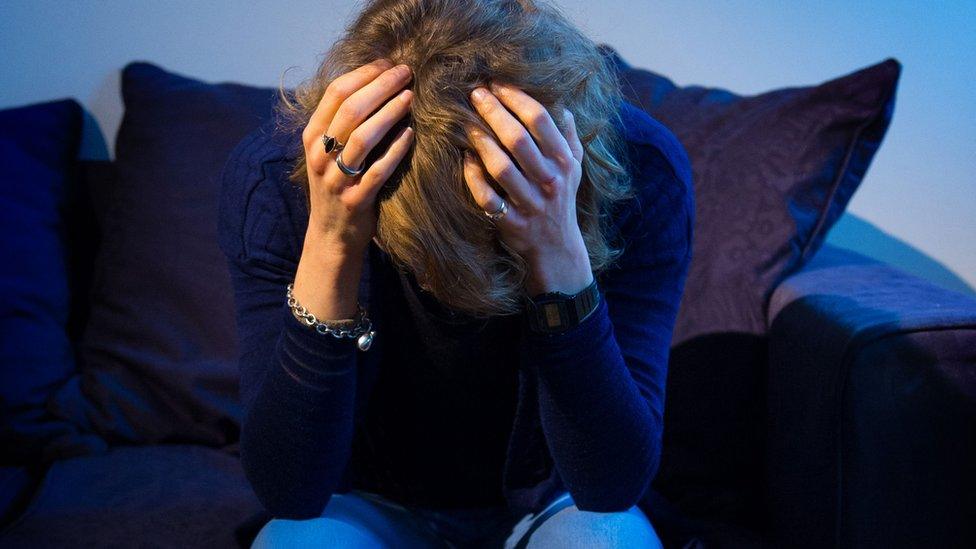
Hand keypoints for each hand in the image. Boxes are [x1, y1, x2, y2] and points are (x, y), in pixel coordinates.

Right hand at [301, 58, 415, 257]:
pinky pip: (377, 170)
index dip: (365, 74)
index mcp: (312, 136)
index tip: (389, 63)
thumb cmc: (338, 185)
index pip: (336, 93)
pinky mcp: (356, 200)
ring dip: (389, 113)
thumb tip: (376, 82)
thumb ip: (343, 122)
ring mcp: (336, 179)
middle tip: (406, 73)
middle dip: (381, 86)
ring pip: (362, 138)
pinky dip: (395, 150)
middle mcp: (320, 155)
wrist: (331, 235)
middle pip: (351, 110)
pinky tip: (411, 135)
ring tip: (410, 97)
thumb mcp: (329, 152)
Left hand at [463, 82, 593, 295]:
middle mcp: (550, 181)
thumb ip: (568, 137)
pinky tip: (465, 159)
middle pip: (519, 139)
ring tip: (466, 124)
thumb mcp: (574, 168)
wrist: (558, 248)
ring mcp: (531, 203)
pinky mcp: (512, 222)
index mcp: (564, 162)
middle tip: (475, 94)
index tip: (497, 84)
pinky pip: (488, 198)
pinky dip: (474, 178)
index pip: (541, 121)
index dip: (516, 98)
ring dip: (481, 143)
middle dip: (494, 113)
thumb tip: (562, 105)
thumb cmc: (562, 199)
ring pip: (501, 168)